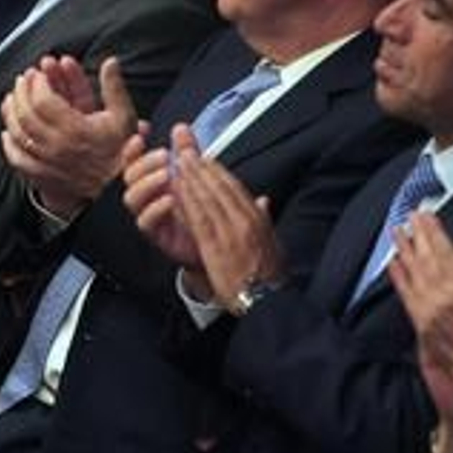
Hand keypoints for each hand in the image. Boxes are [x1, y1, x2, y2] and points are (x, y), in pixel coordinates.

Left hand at [0, 56, 141, 218]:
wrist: (119, 189)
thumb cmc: (121, 152)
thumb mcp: (124, 117)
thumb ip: (114, 88)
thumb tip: (110, 62)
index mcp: (77, 129)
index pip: (45, 102)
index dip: (38, 84)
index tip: (38, 72)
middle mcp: (58, 146)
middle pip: (27, 115)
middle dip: (22, 93)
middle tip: (22, 80)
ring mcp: (48, 163)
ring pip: (18, 135)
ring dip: (10, 114)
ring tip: (10, 98)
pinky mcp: (43, 176)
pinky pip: (18, 160)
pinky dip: (9, 146)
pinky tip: (7, 133)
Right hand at [123, 129, 198, 268]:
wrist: (214, 241)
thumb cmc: (201, 207)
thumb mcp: (195, 174)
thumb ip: (186, 150)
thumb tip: (181, 128)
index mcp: (151, 179)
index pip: (132, 160)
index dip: (132, 147)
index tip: (142, 134)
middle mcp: (146, 196)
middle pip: (129, 176)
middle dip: (144, 162)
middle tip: (164, 155)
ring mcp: (148, 214)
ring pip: (132, 198)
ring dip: (148, 183)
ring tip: (167, 175)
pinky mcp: (155, 234)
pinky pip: (145, 222)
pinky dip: (156, 208)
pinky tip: (171, 199)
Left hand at [171, 130, 282, 307]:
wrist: (266, 300)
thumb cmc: (269, 275)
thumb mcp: (274, 242)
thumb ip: (265, 219)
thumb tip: (263, 200)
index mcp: (257, 219)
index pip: (234, 188)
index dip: (217, 171)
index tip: (205, 159)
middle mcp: (244, 221)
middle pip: (220, 187)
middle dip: (201, 168)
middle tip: (186, 152)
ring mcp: (230, 233)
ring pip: (208, 199)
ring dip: (192, 179)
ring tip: (179, 164)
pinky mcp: (215, 247)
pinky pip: (199, 219)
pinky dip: (188, 201)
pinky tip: (177, 190)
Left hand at [387, 213, 452, 400]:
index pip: (445, 252)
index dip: (434, 231)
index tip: (427, 215)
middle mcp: (442, 296)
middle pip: (426, 257)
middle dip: (417, 234)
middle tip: (410, 216)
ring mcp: (428, 310)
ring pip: (413, 272)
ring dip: (404, 249)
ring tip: (397, 232)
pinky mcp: (419, 322)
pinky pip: (405, 293)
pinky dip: (398, 276)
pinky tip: (393, 263)